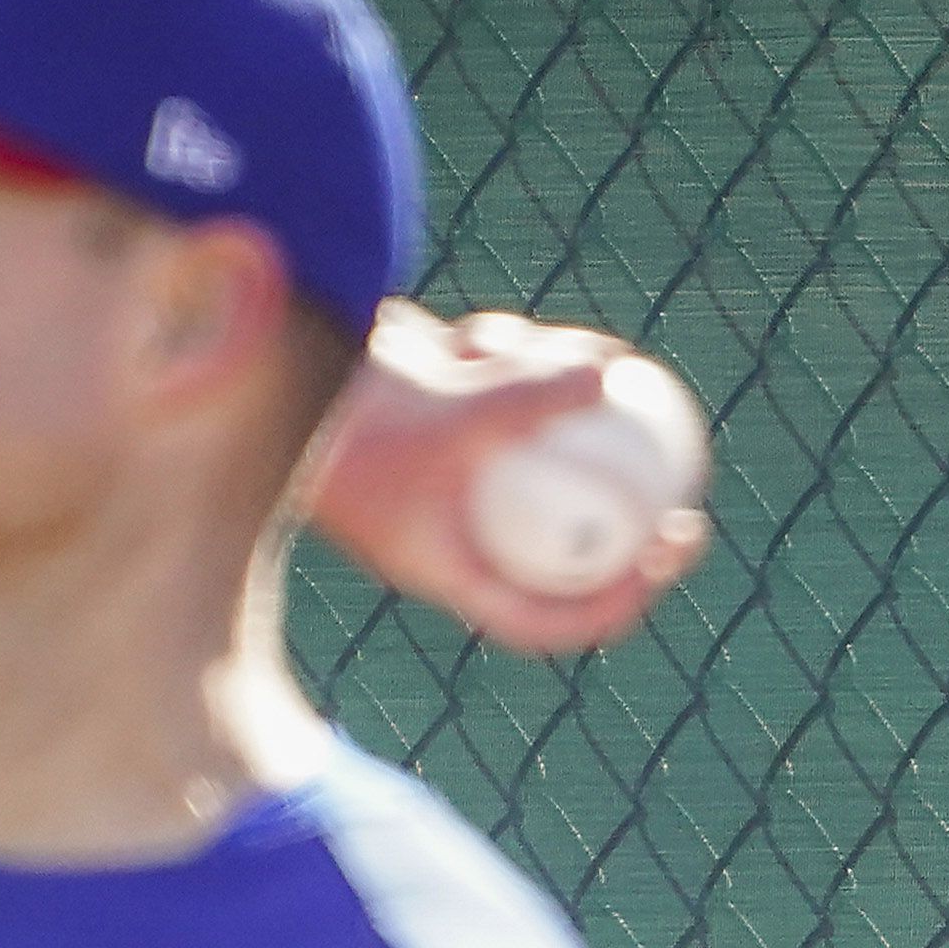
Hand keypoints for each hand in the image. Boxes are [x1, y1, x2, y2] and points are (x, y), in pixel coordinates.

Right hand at [305, 302, 710, 653]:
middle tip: (687, 494)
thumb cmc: (345, 415)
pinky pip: (496, 403)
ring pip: (533, 460)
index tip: (665, 553)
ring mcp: (446, 482)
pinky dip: (501, 363)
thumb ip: (528, 400)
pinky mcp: (436, 426)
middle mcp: (453, 536)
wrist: (261, 372)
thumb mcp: (447, 412)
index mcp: (450, 571)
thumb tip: (613, 373)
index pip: (546, 616)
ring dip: (548, 400)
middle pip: (558, 549)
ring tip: (565, 358)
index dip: (615, 603)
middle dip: (626, 527)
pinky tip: (480, 331)